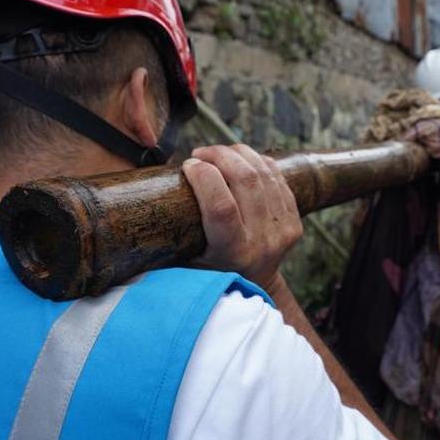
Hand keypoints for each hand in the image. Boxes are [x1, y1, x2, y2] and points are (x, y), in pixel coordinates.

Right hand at [181, 144, 302, 293]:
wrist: (254, 286)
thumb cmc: (209, 271)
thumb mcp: (186, 261)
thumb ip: (170, 238)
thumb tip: (145, 198)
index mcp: (233, 254)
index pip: (221, 207)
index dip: (204, 177)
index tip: (187, 166)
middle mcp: (262, 243)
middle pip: (246, 181)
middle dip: (219, 156)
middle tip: (199, 154)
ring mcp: (283, 231)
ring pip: (263, 173)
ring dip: (237, 153)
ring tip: (216, 153)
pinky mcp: (295, 221)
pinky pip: (277, 177)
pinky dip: (257, 160)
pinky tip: (239, 159)